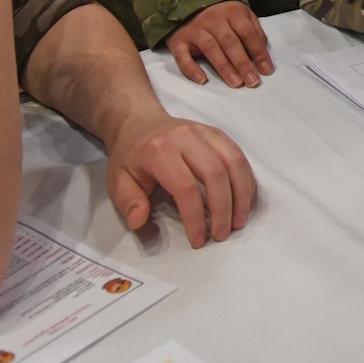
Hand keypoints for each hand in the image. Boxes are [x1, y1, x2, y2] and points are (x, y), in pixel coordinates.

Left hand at [105, 111, 255, 247]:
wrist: (139, 122)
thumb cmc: (130, 156)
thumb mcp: (117, 180)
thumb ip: (128, 202)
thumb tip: (139, 222)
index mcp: (159, 150)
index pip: (185, 187)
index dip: (195, 217)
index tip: (199, 240)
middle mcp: (185, 137)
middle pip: (215, 174)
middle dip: (223, 209)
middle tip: (222, 234)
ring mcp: (204, 132)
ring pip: (234, 162)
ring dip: (241, 195)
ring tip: (239, 221)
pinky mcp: (216, 132)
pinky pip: (238, 155)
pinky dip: (245, 180)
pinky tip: (244, 200)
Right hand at [166, 1, 272, 86]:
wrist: (187, 1)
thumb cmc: (221, 14)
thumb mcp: (241, 14)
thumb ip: (254, 31)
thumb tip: (262, 52)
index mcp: (232, 13)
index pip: (247, 33)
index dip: (258, 52)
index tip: (266, 71)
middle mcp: (213, 20)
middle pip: (230, 42)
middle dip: (243, 63)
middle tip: (252, 82)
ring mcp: (195, 30)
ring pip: (210, 48)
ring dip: (224, 67)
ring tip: (236, 83)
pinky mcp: (179, 40)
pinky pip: (183, 56)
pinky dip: (191, 69)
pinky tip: (202, 80)